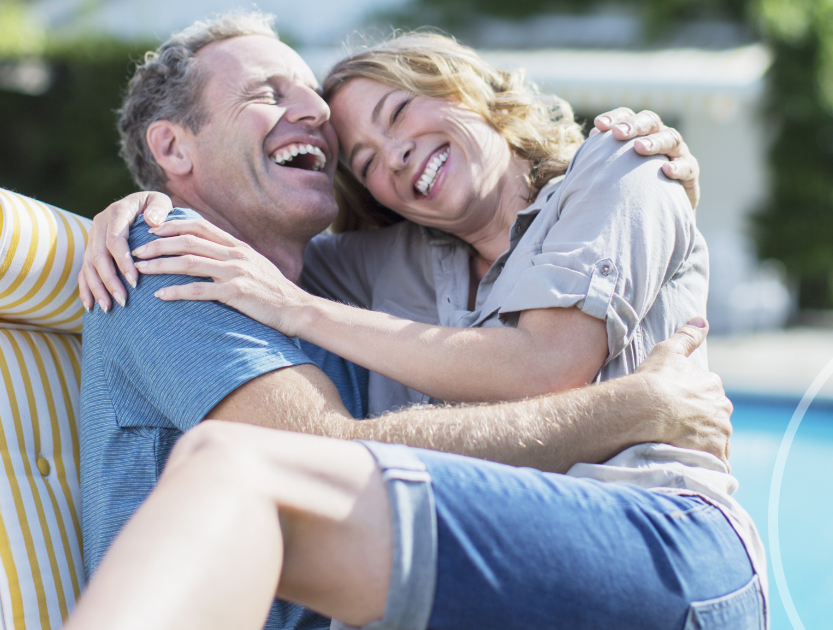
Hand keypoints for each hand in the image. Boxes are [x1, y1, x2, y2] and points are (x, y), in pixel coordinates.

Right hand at [79, 191, 173, 311]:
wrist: (139, 204)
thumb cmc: (155, 206)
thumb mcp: (160, 201)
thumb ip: (159, 208)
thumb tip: (152, 221)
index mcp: (116, 212)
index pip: (116, 240)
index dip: (123, 262)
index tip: (135, 281)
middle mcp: (99, 224)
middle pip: (99, 256)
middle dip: (110, 280)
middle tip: (123, 300)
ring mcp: (92, 237)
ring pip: (89, 266)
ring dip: (97, 288)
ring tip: (108, 308)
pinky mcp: (90, 249)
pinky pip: (83, 271)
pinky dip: (85, 289)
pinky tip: (90, 307)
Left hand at [131, 218, 308, 336]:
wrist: (296, 309)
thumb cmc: (273, 290)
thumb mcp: (254, 265)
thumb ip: (232, 256)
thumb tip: (209, 252)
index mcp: (237, 246)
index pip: (199, 226)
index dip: (172, 225)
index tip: (151, 230)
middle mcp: (235, 255)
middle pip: (188, 241)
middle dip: (158, 244)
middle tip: (136, 250)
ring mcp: (235, 273)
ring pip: (189, 263)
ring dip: (160, 265)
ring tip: (140, 270)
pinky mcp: (236, 294)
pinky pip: (199, 290)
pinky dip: (177, 292)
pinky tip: (160, 296)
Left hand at [592, 107, 699, 209]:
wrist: (657, 213)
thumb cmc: (629, 187)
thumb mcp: (614, 172)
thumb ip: (601, 158)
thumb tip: (587, 141)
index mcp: (639, 134)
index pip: (628, 117)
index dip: (615, 117)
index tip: (597, 126)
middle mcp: (659, 138)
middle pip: (650, 121)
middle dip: (633, 125)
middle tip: (617, 133)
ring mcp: (677, 153)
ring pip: (671, 138)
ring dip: (654, 141)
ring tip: (638, 148)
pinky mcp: (690, 174)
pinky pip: (688, 166)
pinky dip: (678, 167)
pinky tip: (666, 171)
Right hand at [634, 317, 732, 467]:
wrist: (644, 409)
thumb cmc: (653, 379)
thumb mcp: (668, 351)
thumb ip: (687, 336)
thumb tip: (702, 319)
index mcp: (713, 385)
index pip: (708, 395)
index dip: (690, 401)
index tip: (675, 407)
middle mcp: (723, 409)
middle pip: (715, 418)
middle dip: (701, 423)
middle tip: (675, 428)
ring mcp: (720, 433)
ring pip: (716, 441)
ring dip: (703, 444)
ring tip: (680, 446)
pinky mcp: (714, 454)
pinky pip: (716, 464)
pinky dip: (707, 464)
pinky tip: (691, 463)